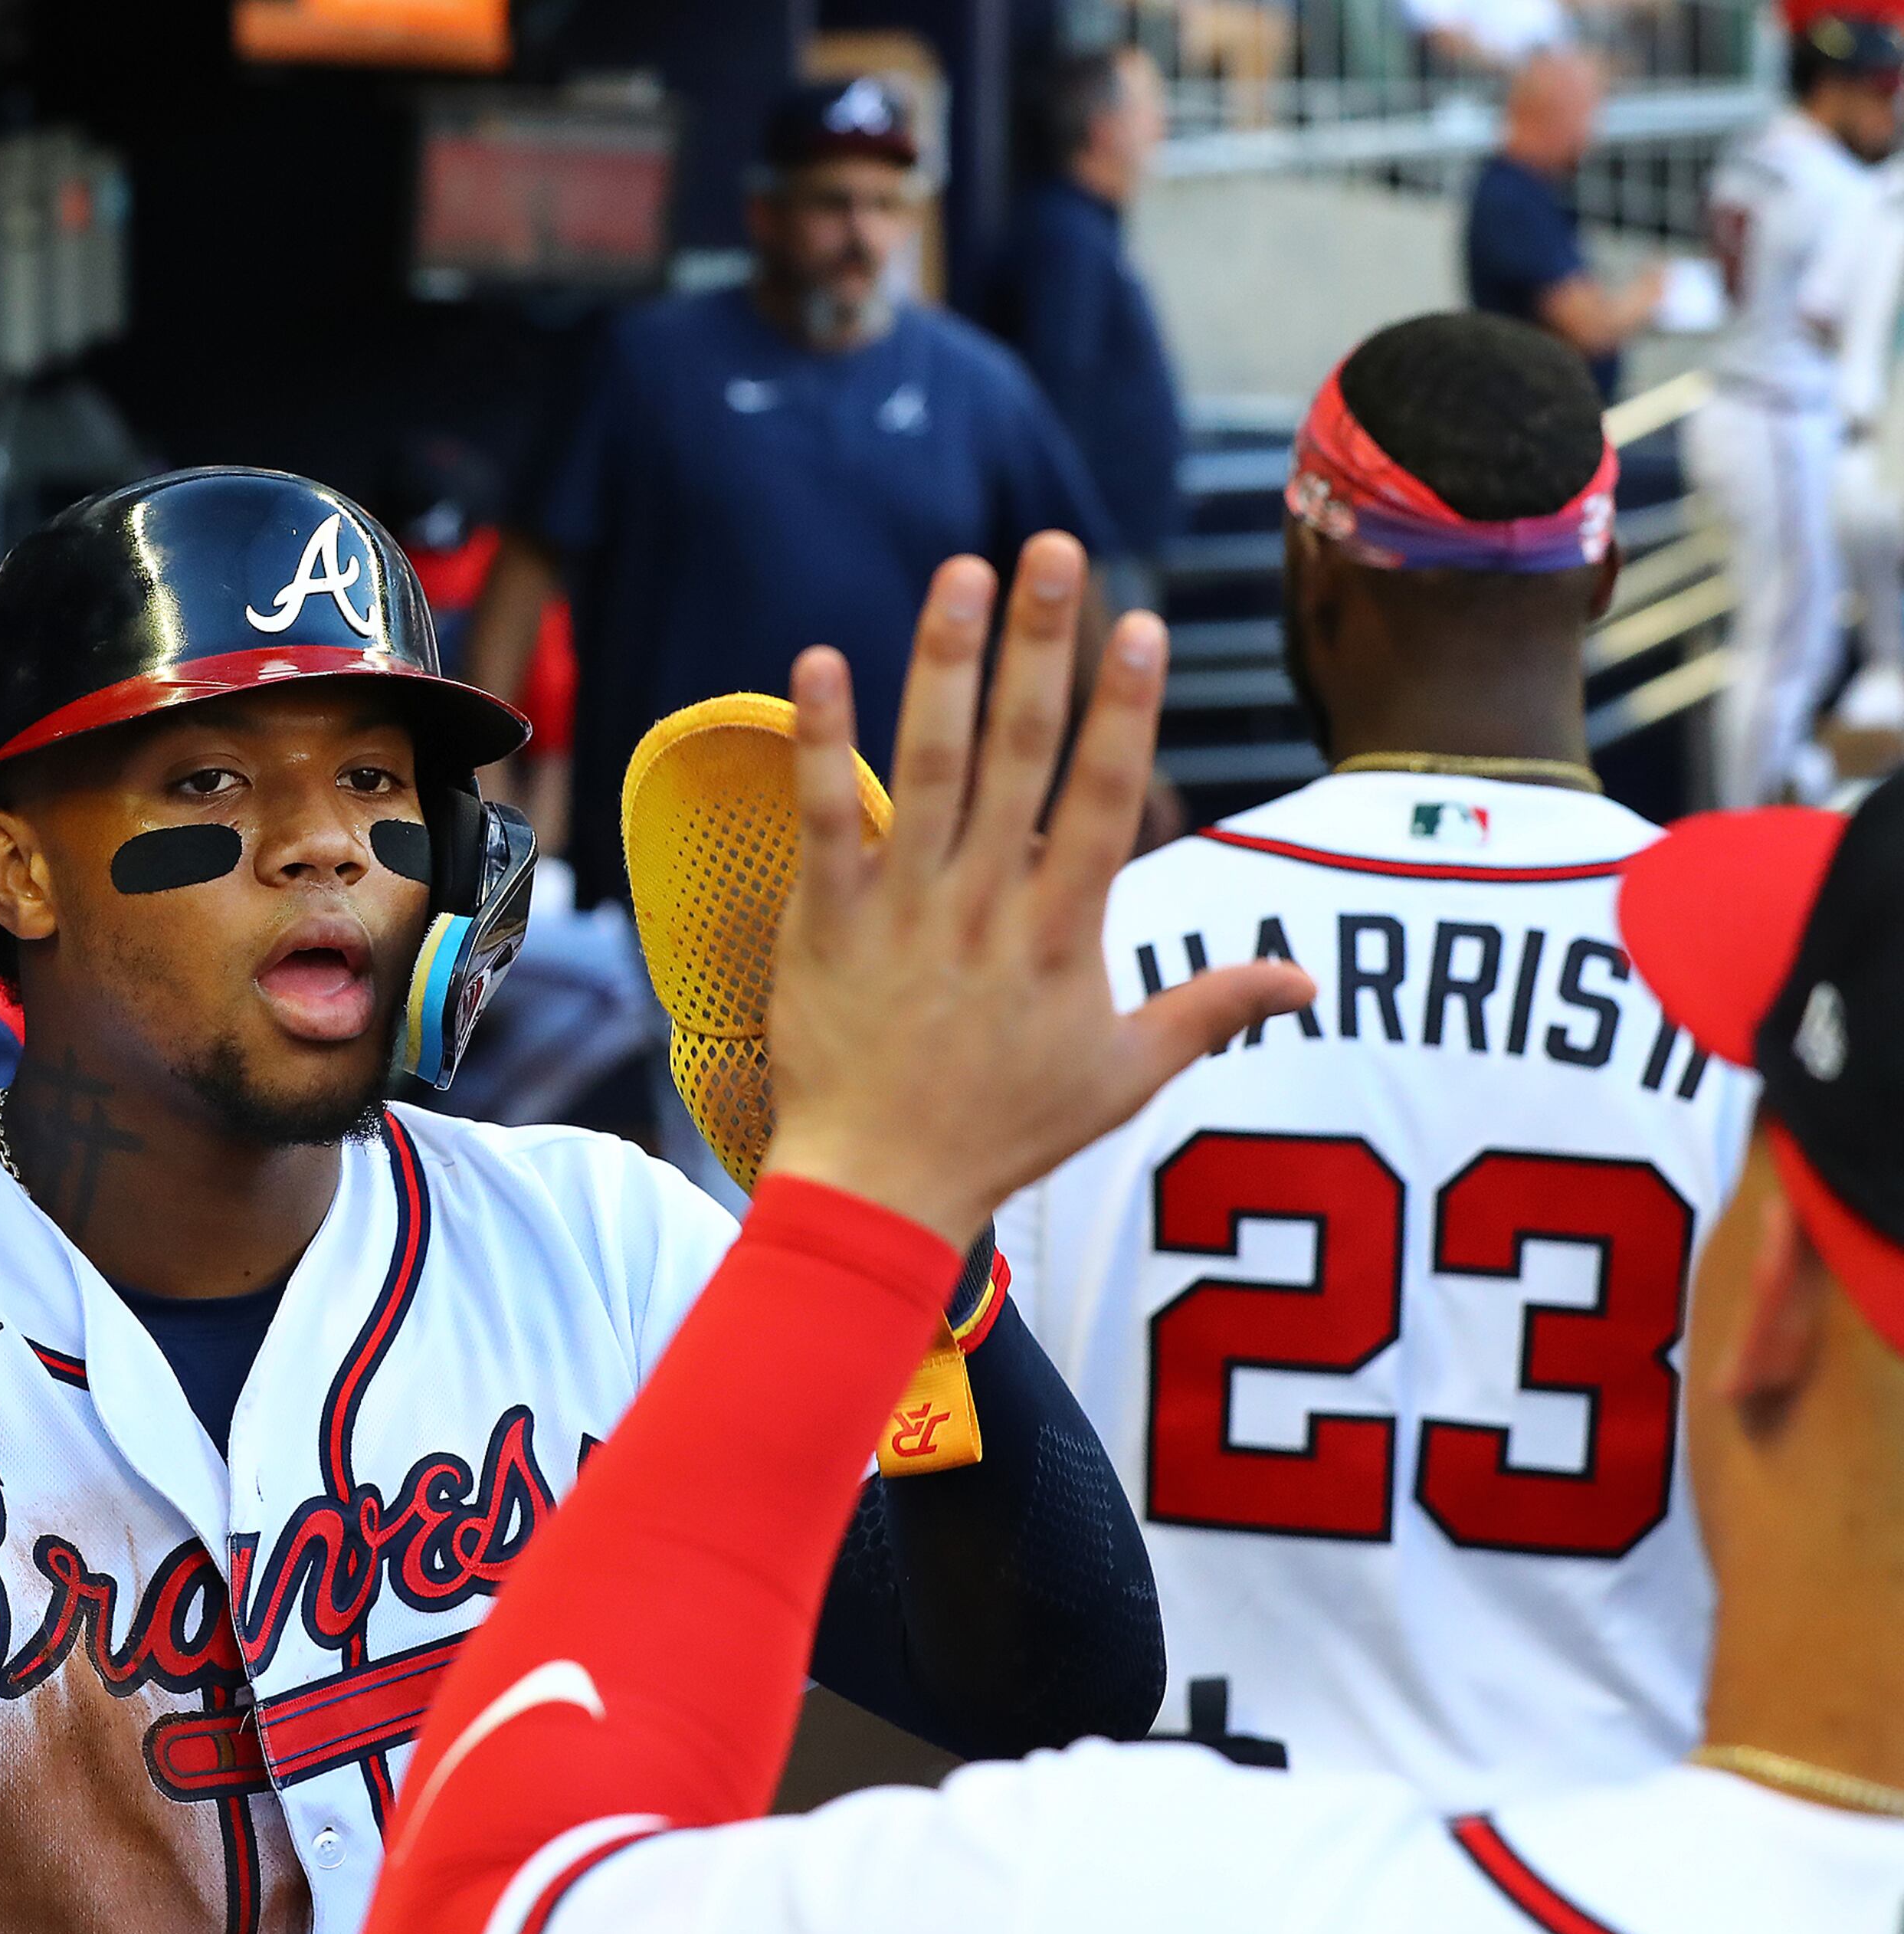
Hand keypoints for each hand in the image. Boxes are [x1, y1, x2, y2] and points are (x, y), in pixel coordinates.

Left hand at [762, 533, 1315, 1245]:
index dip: (1123, 711)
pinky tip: (821, 660)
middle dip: (1041, 649)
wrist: (881, 1189)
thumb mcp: (1126, 1077)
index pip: (1102, 800)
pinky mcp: (826, 920)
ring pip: (930, 767)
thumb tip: (1309, 982)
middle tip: (1054, 548)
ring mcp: (904, 910)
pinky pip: (823, 818)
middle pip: (1021, 757)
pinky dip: (822, 742)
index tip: (1138, 624)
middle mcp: (988, 906)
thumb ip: (1213, 1011)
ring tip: (963, 571)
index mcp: (1064, 934)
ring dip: (945, 664)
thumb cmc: (1005, 1131)